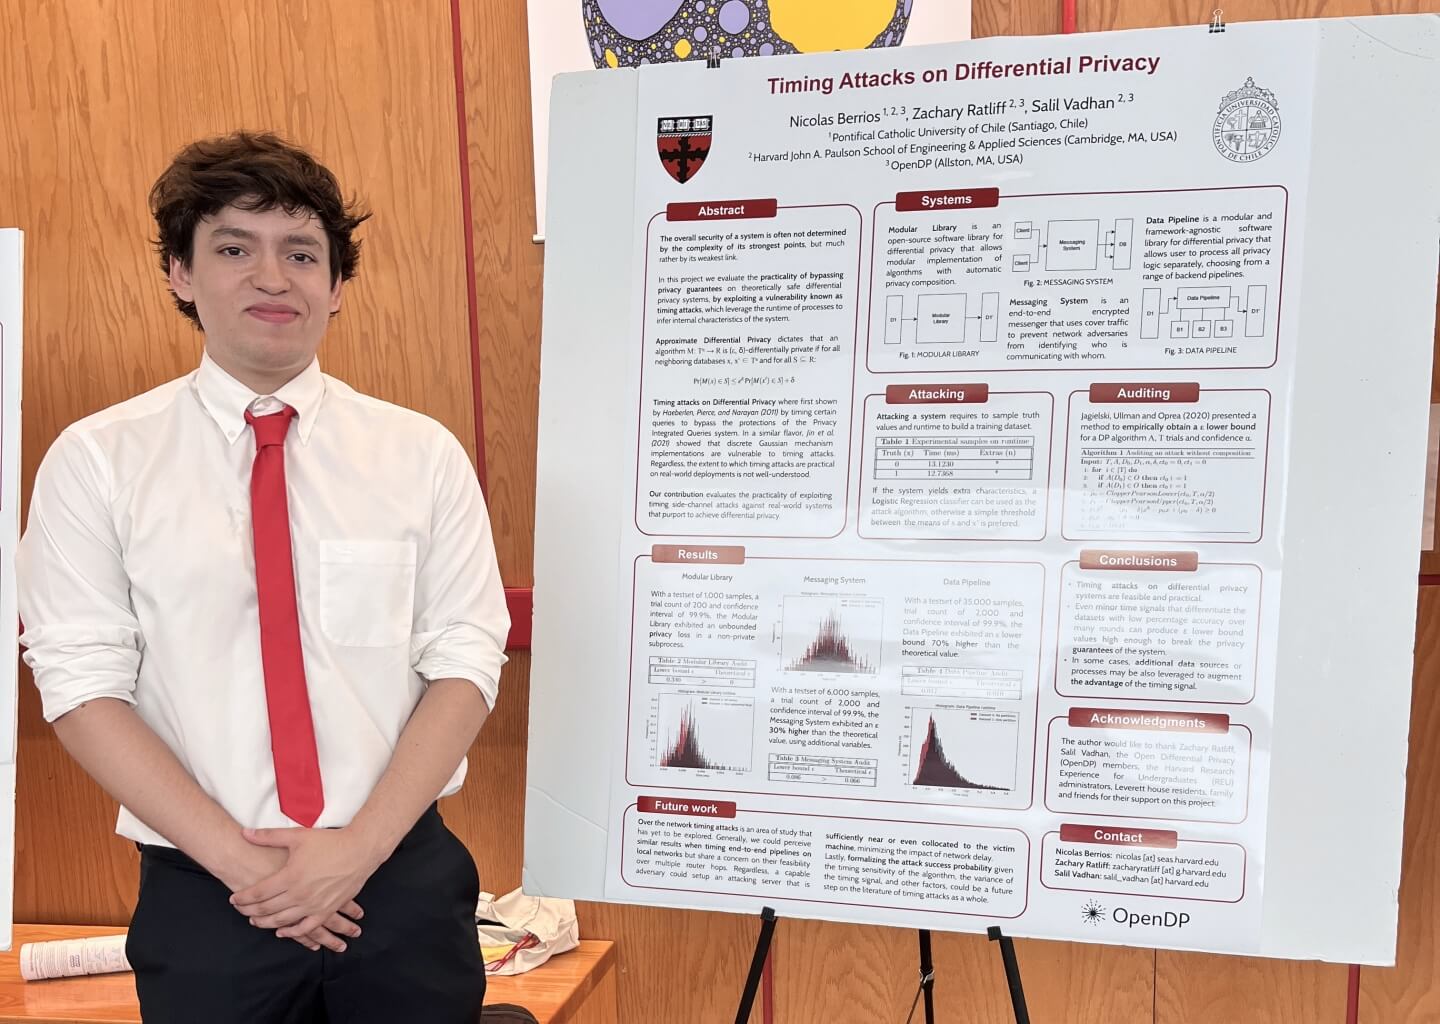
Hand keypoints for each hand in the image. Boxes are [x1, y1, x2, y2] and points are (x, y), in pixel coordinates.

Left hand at [230, 827, 383, 942]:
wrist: (360, 851)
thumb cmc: (329, 842)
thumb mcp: (298, 836)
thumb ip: (269, 836)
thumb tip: (245, 833)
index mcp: (290, 876)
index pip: (258, 892)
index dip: (243, 897)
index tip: (233, 899)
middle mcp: (299, 894)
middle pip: (266, 909)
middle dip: (250, 911)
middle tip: (240, 910)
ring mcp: (313, 905)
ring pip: (282, 921)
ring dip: (265, 923)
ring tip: (255, 921)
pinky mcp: (326, 910)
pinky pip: (305, 927)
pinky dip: (291, 932)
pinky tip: (281, 932)